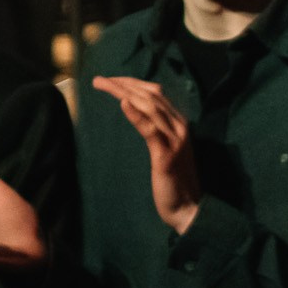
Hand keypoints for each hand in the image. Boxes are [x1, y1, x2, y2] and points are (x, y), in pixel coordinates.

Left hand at [92, 77, 201, 234]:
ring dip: (125, 93)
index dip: (133, 83)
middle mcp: (180, 127)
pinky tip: (123, 103)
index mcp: (179, 124)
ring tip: (104, 85)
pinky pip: (151, 130)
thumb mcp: (165, 150)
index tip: (111, 80)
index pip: (156, 95)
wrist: (188, 207)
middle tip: (99, 79)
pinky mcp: (166, 155)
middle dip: (124, 84)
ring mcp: (175, 140)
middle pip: (151, 97)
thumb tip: (136, 115)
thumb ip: (156, 131)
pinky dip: (137, 115)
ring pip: (150, 108)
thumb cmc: (174, 181)